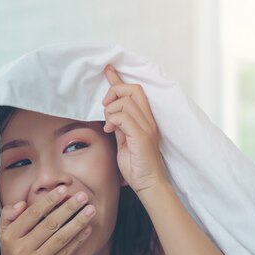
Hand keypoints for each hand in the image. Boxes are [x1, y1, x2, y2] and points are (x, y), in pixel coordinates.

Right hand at [0, 186, 94, 254]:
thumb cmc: (12, 247)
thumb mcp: (4, 230)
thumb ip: (9, 214)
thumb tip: (22, 203)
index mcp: (11, 235)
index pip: (33, 214)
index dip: (49, 200)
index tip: (64, 189)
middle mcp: (23, 249)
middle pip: (50, 225)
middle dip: (68, 209)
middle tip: (82, 196)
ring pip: (61, 239)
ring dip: (78, 222)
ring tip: (90, 210)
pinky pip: (66, 252)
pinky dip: (78, 239)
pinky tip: (88, 228)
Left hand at [102, 64, 167, 193]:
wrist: (149, 184)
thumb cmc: (137, 167)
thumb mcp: (124, 142)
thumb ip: (120, 127)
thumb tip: (111, 116)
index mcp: (145, 120)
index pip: (135, 92)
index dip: (119, 79)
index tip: (108, 69)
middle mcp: (148, 120)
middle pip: (133, 89)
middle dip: (114, 92)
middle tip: (106, 107)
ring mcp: (146, 127)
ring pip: (125, 102)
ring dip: (110, 111)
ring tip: (108, 125)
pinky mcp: (141, 136)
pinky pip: (123, 117)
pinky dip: (112, 120)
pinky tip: (110, 130)